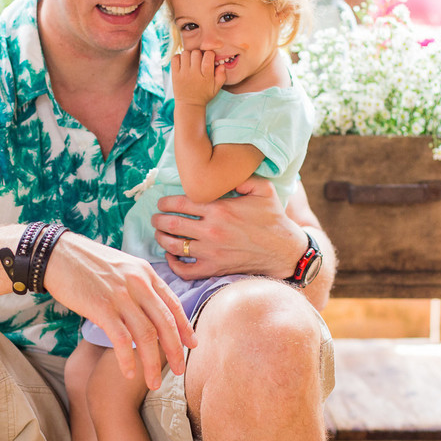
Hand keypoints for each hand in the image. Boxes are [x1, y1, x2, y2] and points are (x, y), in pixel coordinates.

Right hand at [43, 233, 195, 389]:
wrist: (57, 253)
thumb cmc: (87, 262)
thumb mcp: (122, 266)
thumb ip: (138, 284)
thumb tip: (149, 306)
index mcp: (146, 273)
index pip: (173, 304)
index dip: (185, 327)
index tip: (192, 345)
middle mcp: (138, 284)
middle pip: (165, 323)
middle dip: (175, 350)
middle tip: (179, 371)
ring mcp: (121, 296)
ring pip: (146, 336)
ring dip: (152, 363)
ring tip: (154, 383)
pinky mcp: (101, 308)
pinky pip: (121, 340)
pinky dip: (127, 360)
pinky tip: (129, 373)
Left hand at [151, 177, 306, 281]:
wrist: (285, 251)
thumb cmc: (273, 218)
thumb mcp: (263, 189)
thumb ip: (242, 177)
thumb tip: (224, 170)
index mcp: (220, 208)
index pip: (181, 203)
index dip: (166, 202)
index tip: (162, 203)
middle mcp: (212, 230)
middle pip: (172, 224)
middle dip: (158, 220)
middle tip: (155, 218)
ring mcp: (211, 252)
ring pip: (174, 246)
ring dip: (162, 239)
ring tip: (159, 234)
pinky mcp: (214, 268)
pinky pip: (185, 270)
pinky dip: (174, 264)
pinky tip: (172, 257)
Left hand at [171, 49, 225, 108]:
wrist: (189, 105)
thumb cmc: (204, 95)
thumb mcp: (216, 88)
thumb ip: (221, 76)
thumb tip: (221, 65)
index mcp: (206, 76)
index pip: (208, 55)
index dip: (209, 54)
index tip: (208, 58)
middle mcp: (194, 73)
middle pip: (196, 52)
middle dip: (199, 54)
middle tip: (199, 60)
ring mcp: (183, 73)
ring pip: (185, 53)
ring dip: (188, 55)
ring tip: (190, 61)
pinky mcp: (175, 74)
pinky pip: (175, 58)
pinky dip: (178, 57)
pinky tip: (182, 63)